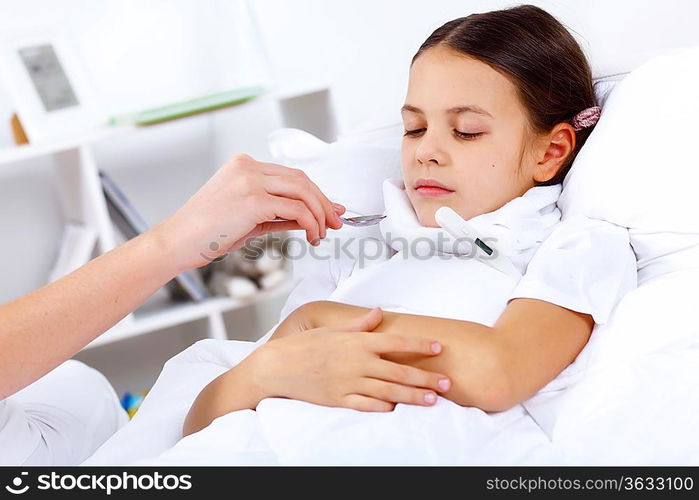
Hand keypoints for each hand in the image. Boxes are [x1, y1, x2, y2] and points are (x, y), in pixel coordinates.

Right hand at [150, 153, 345, 270]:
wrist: (177, 243)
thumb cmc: (206, 233)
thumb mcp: (250, 219)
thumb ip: (281, 214)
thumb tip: (312, 218)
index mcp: (244, 165)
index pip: (291, 175)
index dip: (316, 193)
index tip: (331, 210)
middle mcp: (248, 167)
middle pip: (301, 179)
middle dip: (324, 202)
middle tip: (336, 222)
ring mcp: (250, 181)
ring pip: (302, 191)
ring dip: (320, 213)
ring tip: (323, 233)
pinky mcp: (252, 200)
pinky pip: (295, 209)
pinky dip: (310, 222)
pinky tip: (311, 235)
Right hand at [247, 308, 451, 410]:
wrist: (277, 367)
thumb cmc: (305, 345)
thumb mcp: (333, 330)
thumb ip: (360, 324)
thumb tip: (379, 312)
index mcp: (357, 342)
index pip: (396, 341)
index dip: (420, 344)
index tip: (439, 347)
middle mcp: (357, 363)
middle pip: (399, 370)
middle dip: (426, 377)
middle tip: (447, 383)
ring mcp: (349, 383)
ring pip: (389, 390)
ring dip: (413, 396)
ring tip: (433, 399)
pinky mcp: (340, 400)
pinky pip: (367, 405)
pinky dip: (384, 407)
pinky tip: (398, 408)